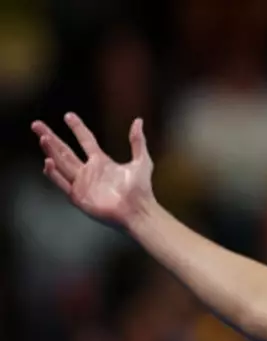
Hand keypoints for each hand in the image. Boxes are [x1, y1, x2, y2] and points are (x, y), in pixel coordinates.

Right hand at [32, 113, 155, 228]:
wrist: (139, 211)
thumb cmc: (142, 190)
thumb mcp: (142, 162)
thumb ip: (138, 142)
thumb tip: (138, 120)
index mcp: (101, 162)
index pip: (86, 140)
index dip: (77, 128)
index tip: (68, 115)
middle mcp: (88, 171)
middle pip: (64, 151)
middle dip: (51, 137)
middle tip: (36, 124)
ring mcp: (82, 184)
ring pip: (61, 164)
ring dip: (51, 151)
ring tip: (43, 138)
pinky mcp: (79, 197)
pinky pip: (62, 183)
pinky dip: (54, 174)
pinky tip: (48, 162)